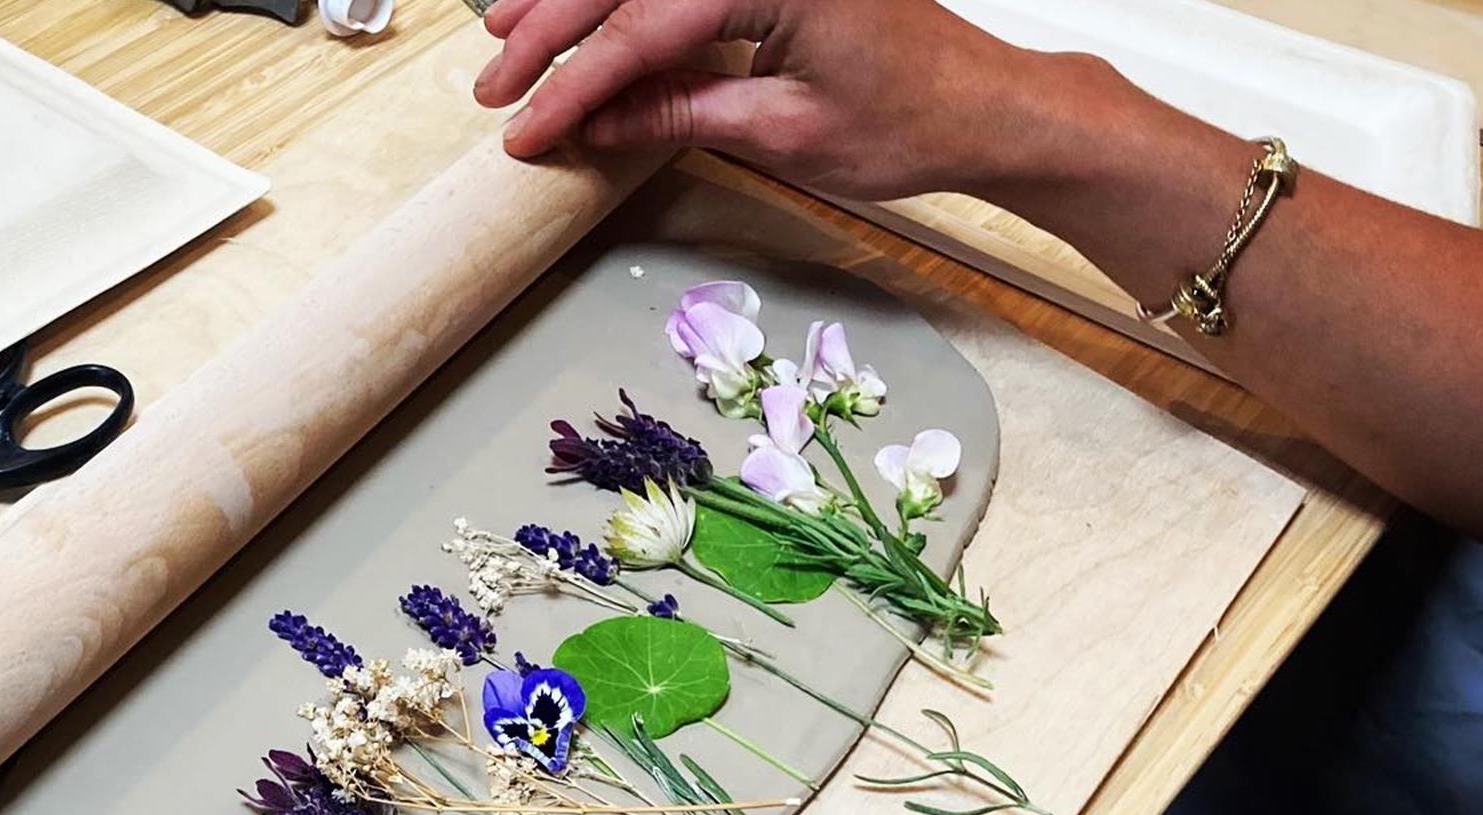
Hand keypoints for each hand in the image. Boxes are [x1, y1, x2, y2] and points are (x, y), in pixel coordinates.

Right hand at [473, 0, 1108, 200]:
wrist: (988, 107)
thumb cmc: (915, 121)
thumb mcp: (784, 133)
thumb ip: (681, 112)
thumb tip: (597, 122)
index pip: (643, 32)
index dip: (573, 86)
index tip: (525, 127)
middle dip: (551, 31)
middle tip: (494, 82)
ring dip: (572, 0)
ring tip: (509, 36)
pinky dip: (625, 0)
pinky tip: (579, 11)